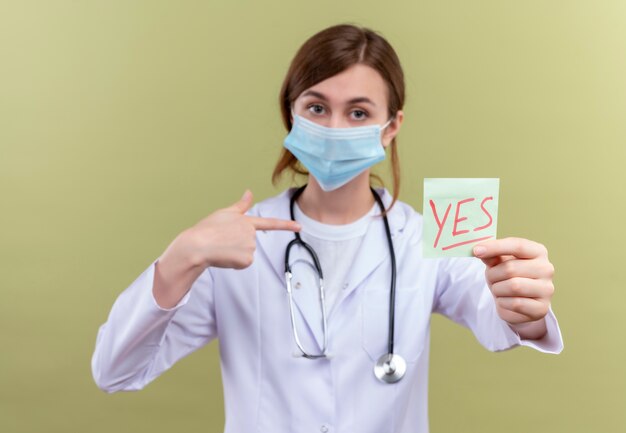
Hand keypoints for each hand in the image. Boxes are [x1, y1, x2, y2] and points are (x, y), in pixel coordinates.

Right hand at [153, 190, 299, 307]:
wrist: (197, 246)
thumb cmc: (207, 228)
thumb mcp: (224, 213)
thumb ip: (240, 205)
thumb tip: (249, 192)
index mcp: (247, 221)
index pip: (271, 223)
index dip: (287, 225)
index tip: (300, 226)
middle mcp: (251, 234)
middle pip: (249, 242)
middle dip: (238, 243)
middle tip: (222, 240)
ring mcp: (250, 247)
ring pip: (246, 253)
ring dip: (235, 253)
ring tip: (221, 248)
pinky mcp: (247, 261)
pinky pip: (243, 263)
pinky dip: (234, 263)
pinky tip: (224, 257)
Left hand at [473, 237, 554, 338]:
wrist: (517, 303)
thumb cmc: (508, 277)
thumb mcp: (498, 263)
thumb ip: (491, 256)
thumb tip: (480, 250)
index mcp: (538, 252)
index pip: (517, 245)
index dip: (495, 247)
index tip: (476, 251)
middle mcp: (547, 269)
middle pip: (511, 268)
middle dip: (493, 275)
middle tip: (492, 279)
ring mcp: (547, 289)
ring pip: (513, 286)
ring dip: (498, 289)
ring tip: (499, 290)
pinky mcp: (542, 308)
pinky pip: (515, 304)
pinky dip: (503, 303)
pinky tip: (505, 301)